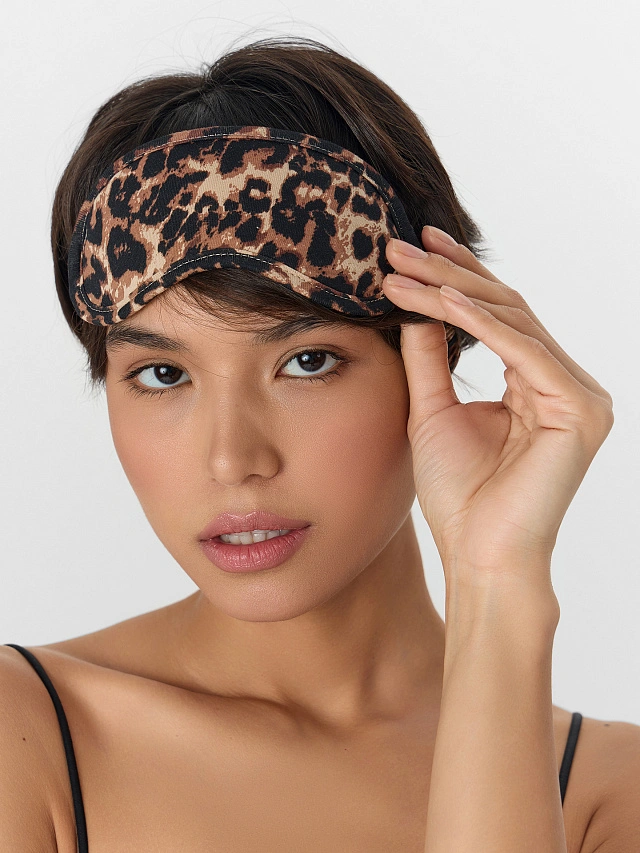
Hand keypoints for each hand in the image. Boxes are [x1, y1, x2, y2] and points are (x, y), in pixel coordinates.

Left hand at [383, 226, 613, 587]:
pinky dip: (483, 324)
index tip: (411, 248)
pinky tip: (442, 298)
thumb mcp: (432, 410)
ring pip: (515, 320)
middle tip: (399, 246)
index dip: (454, 277)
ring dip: (455, 290)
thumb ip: (430, 356)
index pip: (496, 316)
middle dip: (449, 273)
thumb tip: (417, 302)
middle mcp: (562, 382)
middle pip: (506, 308)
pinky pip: (525, 351)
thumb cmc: (458, 495)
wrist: (479, 555)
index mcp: (535, 384)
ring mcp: (577, 395)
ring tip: (405, 268)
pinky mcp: (579, 409)